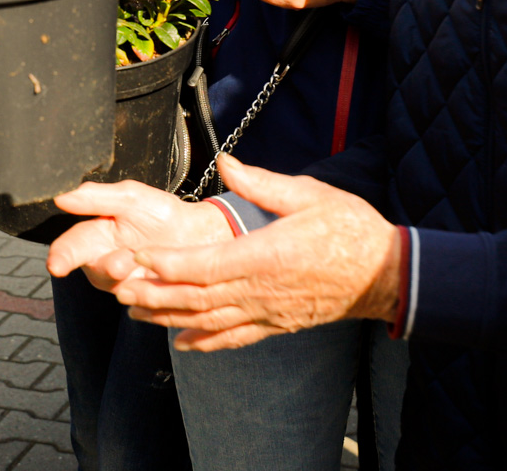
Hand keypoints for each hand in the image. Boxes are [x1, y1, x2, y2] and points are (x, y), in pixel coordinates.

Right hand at [47, 180, 232, 291]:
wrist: (197, 234)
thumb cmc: (160, 213)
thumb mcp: (130, 197)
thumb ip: (96, 197)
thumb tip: (61, 199)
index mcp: (95, 236)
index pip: (69, 248)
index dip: (61, 257)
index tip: (56, 265)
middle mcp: (103, 263)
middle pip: (93, 271)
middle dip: (106, 269)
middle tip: (121, 262)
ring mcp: (122, 284)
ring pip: (116, 287)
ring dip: (131, 275)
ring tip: (144, 259)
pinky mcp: (142, 300)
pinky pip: (139, 300)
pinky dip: (149, 288)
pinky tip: (160, 274)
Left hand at [106, 156, 399, 351]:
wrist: (387, 274)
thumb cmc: (350, 229)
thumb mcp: (309, 195)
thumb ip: (262, 183)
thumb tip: (226, 162)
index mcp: (266, 256)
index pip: (206, 265)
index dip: (168, 265)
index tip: (138, 259)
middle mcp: (262, 291)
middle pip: (198, 297)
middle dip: (155, 294)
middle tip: (118, 288)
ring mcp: (269, 312)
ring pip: (209, 321)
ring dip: (169, 317)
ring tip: (135, 311)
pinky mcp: (277, 325)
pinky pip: (235, 337)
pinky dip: (206, 341)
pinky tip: (182, 343)